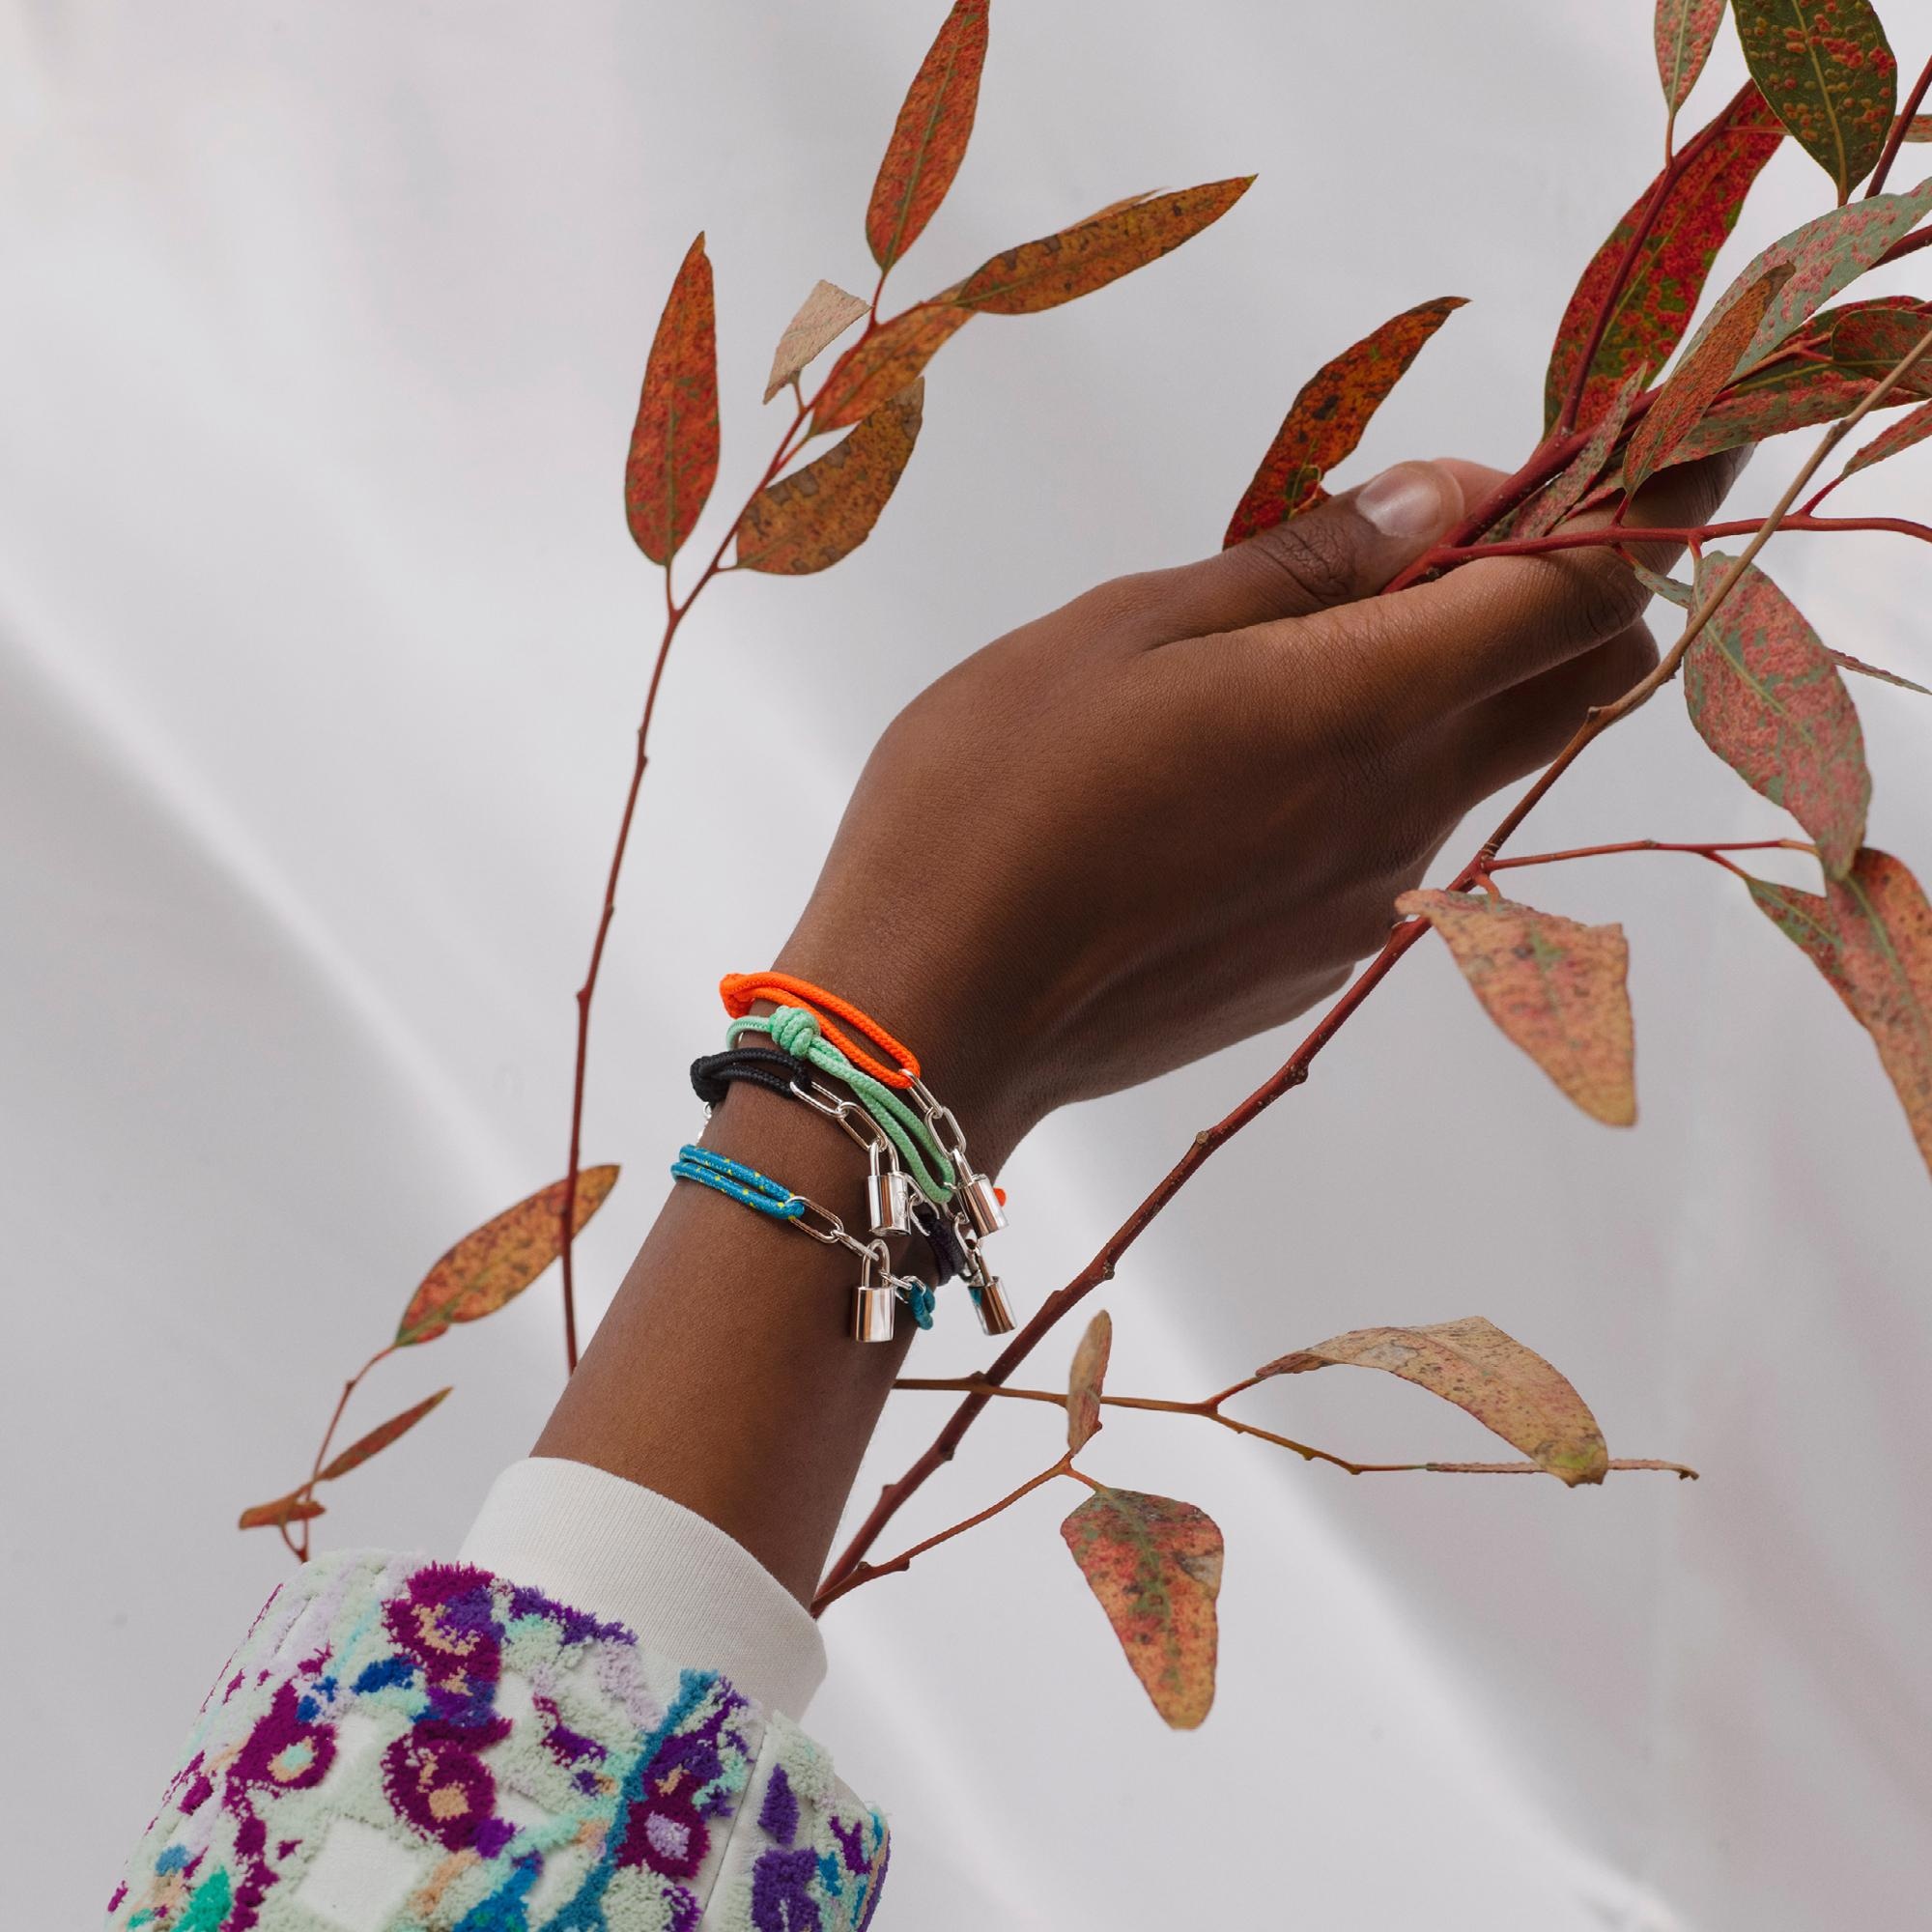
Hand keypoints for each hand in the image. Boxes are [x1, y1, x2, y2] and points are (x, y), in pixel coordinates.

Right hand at [779, 450, 1738, 1167]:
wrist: (928, 1018)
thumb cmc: (991, 795)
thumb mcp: (1125, 629)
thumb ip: (1302, 565)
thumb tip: (1445, 497)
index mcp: (1363, 705)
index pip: (1581, 593)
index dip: (1631, 502)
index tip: (1617, 445)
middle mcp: (1403, 811)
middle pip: (1582, 686)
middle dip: (1572, 592)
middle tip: (1456, 536)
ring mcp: (1368, 901)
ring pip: (1482, 765)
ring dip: (1452, 685)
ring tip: (1291, 657)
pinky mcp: (1319, 960)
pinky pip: (1399, 845)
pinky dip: (1375, 777)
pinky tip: (1238, 776)